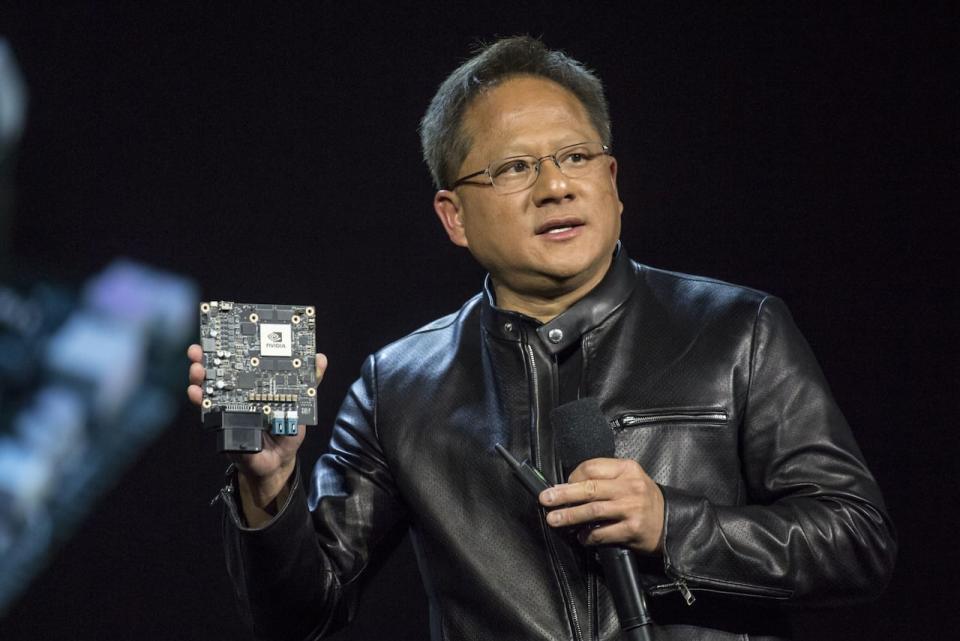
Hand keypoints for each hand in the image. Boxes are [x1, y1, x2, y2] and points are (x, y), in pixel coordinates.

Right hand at [186, 344, 327, 502]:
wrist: (276, 462)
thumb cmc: (287, 431)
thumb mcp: (301, 406)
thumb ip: (309, 383)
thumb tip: (320, 359)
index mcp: (258, 383)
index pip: (243, 359)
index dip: (233, 345)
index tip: (224, 333)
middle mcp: (240, 391)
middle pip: (221, 369)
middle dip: (207, 357)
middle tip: (200, 350)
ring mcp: (229, 406)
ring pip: (210, 387)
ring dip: (201, 376)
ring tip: (197, 369)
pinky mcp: (223, 423)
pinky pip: (209, 411)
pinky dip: (201, 400)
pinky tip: (197, 393)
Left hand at [539, 458, 664, 553]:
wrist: (673, 522)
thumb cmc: (645, 500)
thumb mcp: (630, 479)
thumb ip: (605, 478)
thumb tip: (570, 485)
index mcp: (627, 469)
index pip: (592, 467)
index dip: (572, 476)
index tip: (562, 484)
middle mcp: (630, 487)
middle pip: (589, 488)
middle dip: (563, 494)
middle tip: (546, 499)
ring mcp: (631, 508)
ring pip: (593, 510)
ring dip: (570, 515)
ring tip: (554, 519)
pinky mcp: (632, 530)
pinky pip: (603, 533)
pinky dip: (588, 536)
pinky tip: (580, 537)